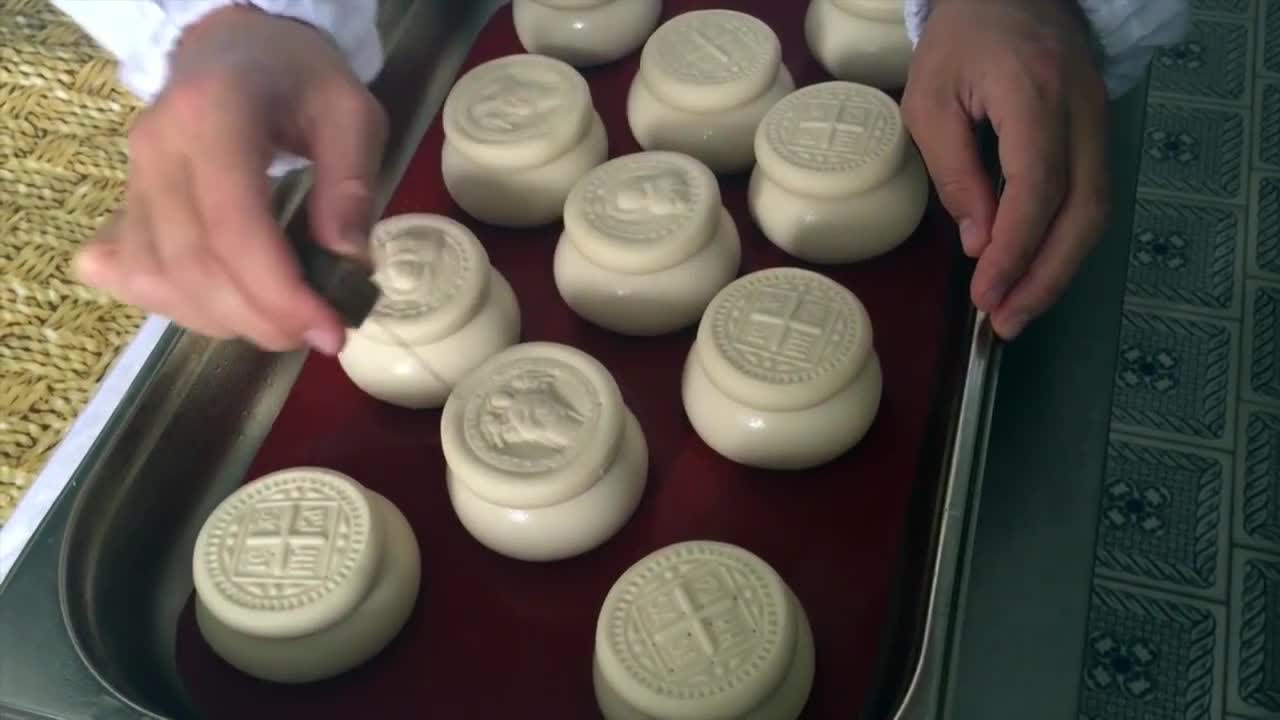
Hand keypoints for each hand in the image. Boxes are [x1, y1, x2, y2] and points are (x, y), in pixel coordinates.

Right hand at [75, 6, 386, 354]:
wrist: (233, 51)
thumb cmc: (299, 81)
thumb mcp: (352, 113)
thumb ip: (352, 183)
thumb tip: (346, 260)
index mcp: (215, 113)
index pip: (234, 226)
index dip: (280, 293)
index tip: (330, 330)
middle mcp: (157, 147)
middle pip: (192, 263)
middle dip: (259, 318)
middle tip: (315, 331)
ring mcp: (130, 177)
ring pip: (157, 278)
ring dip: (223, 320)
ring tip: (281, 319)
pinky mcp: (122, 203)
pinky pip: (133, 274)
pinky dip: (181, 307)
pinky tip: (229, 304)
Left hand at [901, 0, 1108, 339]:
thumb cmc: (961, 38)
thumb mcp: (931, 100)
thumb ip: (955, 171)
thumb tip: (980, 243)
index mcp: (1035, 98)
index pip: (1037, 191)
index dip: (1015, 252)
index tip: (985, 297)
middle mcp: (1082, 114)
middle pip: (1083, 212)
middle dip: (1046, 277)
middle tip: (1006, 323)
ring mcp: (1100, 122)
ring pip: (1096, 210)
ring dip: (1060, 269)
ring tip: (1018, 310)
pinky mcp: (1099, 132)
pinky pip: (1092, 196)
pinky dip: (1066, 241)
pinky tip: (1035, 270)